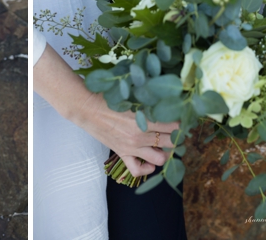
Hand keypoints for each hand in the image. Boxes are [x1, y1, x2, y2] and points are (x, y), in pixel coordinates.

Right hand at [35, 49, 176, 176]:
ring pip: (161, 159)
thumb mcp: (131, 96)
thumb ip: (149, 100)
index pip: (175, 125)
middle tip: (173, 131)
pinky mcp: (122, 153)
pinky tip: (148, 162)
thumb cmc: (107, 98)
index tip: (179, 118)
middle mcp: (141, 136)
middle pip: (172, 142)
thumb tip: (165, 99)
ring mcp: (131, 147)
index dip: (180, 122)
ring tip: (162, 145)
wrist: (85, 108)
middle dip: (176, 137)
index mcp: (145, 119)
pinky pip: (137, 170)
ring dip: (165, 153)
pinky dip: (146, 169)